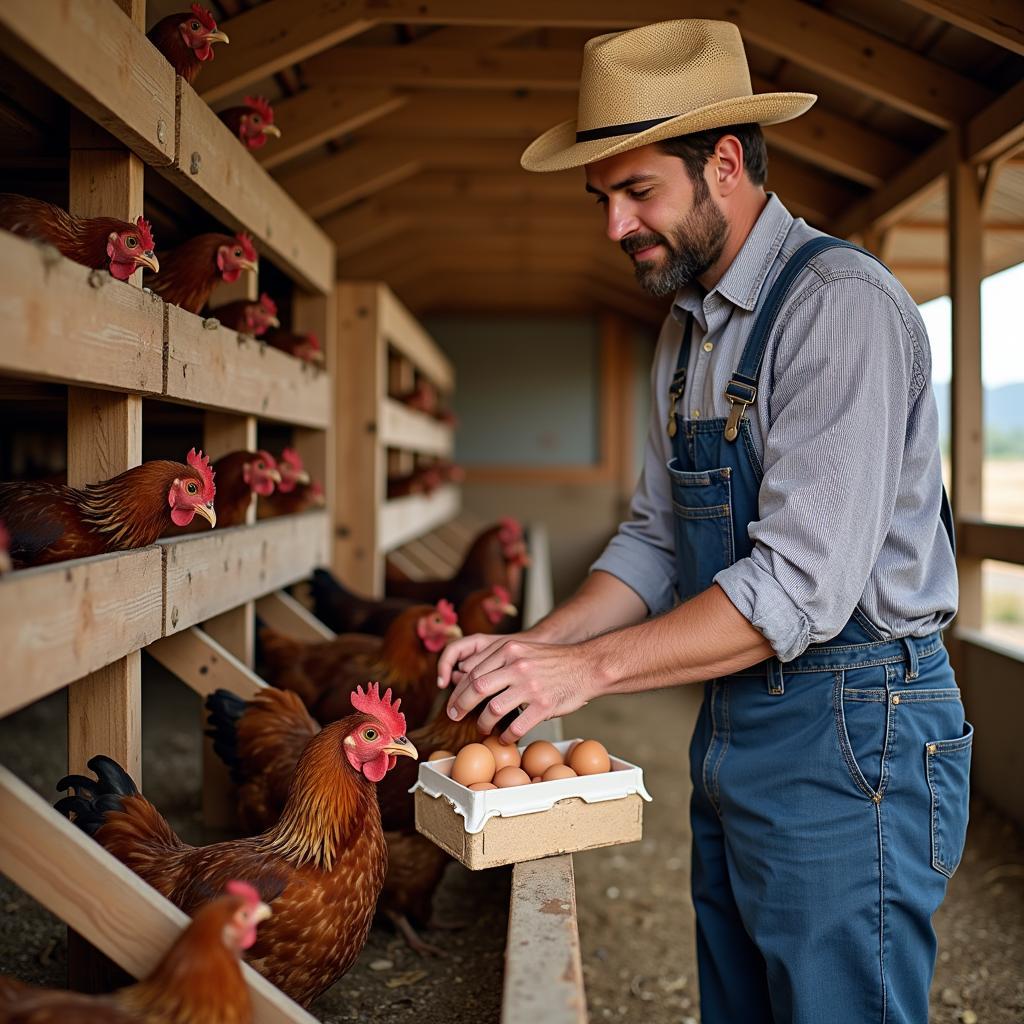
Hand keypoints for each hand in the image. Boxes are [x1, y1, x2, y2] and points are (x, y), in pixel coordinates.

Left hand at [442, 636, 601, 743]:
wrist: (587, 666)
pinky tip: (506, 737)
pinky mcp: (543, 705)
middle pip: (476, 688)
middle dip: (460, 706)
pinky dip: (506, 736)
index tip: (453, 703)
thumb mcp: (523, 650)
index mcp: (509, 650)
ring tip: (484, 728)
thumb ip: (499, 660)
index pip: (473, 671)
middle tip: (455, 717)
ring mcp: (530, 686)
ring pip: (493, 709)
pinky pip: (516, 726)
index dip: (457, 690)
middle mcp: (517, 666)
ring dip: (483, 723)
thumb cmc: (553, 661)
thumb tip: (468, 676)